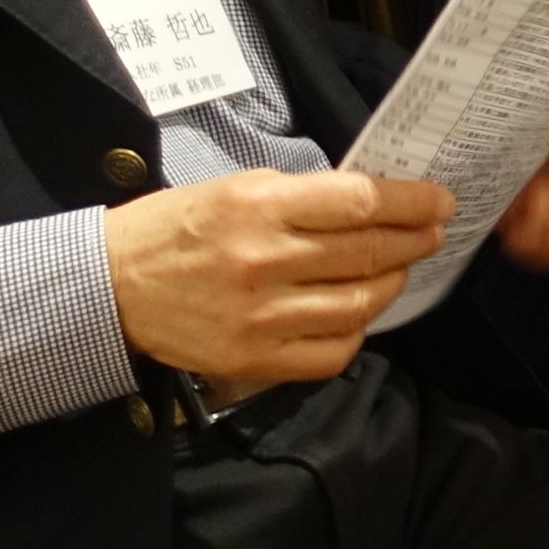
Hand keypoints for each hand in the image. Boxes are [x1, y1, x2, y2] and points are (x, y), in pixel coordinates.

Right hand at [106, 169, 451, 394]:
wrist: (110, 288)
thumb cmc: (176, 227)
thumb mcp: (237, 187)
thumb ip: (303, 197)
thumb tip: (371, 202)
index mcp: (259, 207)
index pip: (359, 203)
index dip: (411, 202)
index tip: (438, 200)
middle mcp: (263, 262)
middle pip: (366, 254)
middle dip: (413, 241)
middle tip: (433, 232)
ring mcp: (259, 318)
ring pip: (357, 306)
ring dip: (390, 285)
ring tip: (399, 269)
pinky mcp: (252, 360)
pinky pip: (329, 353)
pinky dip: (356, 331)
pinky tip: (358, 312)